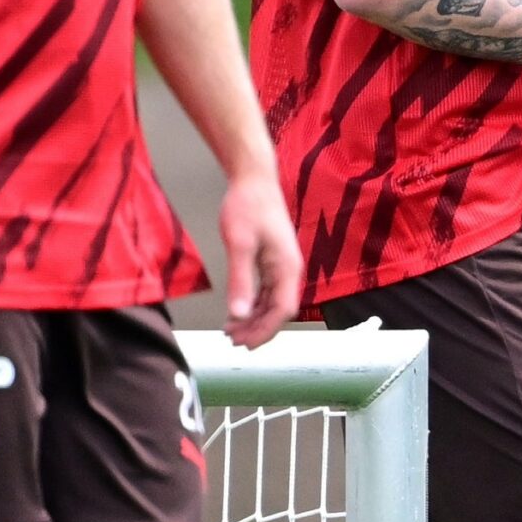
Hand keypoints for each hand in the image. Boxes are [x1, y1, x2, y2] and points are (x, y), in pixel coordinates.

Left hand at [219, 168, 301, 348]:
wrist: (254, 178)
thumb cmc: (247, 206)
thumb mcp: (239, 244)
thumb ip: (240, 280)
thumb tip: (238, 314)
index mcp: (287, 267)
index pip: (283, 310)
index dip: (265, 331)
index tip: (245, 344)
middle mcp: (289, 269)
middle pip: (279, 310)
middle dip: (257, 329)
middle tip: (232, 341)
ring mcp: (282, 265)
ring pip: (272, 302)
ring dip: (254, 319)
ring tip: (231, 330)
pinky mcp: (273, 259)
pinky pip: (267, 290)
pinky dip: (253, 304)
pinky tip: (238, 310)